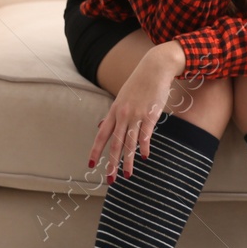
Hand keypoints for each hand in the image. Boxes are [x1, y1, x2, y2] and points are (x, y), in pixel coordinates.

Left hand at [89, 45, 178, 181]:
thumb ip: (113, 114)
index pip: (102, 135)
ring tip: (127, 175)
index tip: (91, 165)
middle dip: (112, 163)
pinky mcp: (151, 114)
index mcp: (114, 111)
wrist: (155, 68)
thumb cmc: (139, 83)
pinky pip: (146, 134)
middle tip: (110, 180)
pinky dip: (145, 146)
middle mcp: (123, 115)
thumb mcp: (122, 97)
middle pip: (116, 144)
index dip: (96, 151)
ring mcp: (137, 115)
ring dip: (128, 161)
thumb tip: (101, 125)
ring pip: (130, 143)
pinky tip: (144, 156)